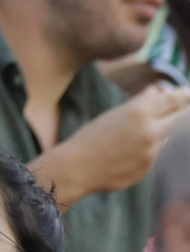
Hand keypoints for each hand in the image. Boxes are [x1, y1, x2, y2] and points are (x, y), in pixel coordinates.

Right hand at [38, 84, 189, 198]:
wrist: (80, 167)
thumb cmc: (91, 136)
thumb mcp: (113, 114)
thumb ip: (138, 104)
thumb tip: (155, 92)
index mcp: (138, 112)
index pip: (173, 101)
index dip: (183, 95)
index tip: (188, 92)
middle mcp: (151, 131)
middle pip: (181, 118)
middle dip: (184, 111)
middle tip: (185, 107)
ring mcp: (153, 151)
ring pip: (169, 136)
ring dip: (166, 130)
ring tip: (150, 126)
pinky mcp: (151, 167)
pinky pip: (157, 152)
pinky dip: (152, 147)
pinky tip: (135, 147)